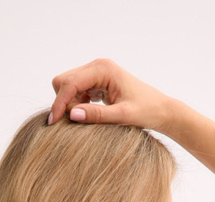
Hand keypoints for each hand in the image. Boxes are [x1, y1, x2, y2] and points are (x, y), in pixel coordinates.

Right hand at [49, 58, 173, 132]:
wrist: (160, 110)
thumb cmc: (146, 112)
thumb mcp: (122, 117)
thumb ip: (97, 115)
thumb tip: (72, 115)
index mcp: (103, 69)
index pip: (69, 83)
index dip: (59, 103)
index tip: (53, 123)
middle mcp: (97, 66)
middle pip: (63, 81)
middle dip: (63, 102)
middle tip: (74, 122)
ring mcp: (96, 72)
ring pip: (67, 86)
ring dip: (69, 104)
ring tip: (85, 119)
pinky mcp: (97, 81)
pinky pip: (76, 91)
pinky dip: (76, 104)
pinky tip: (89, 114)